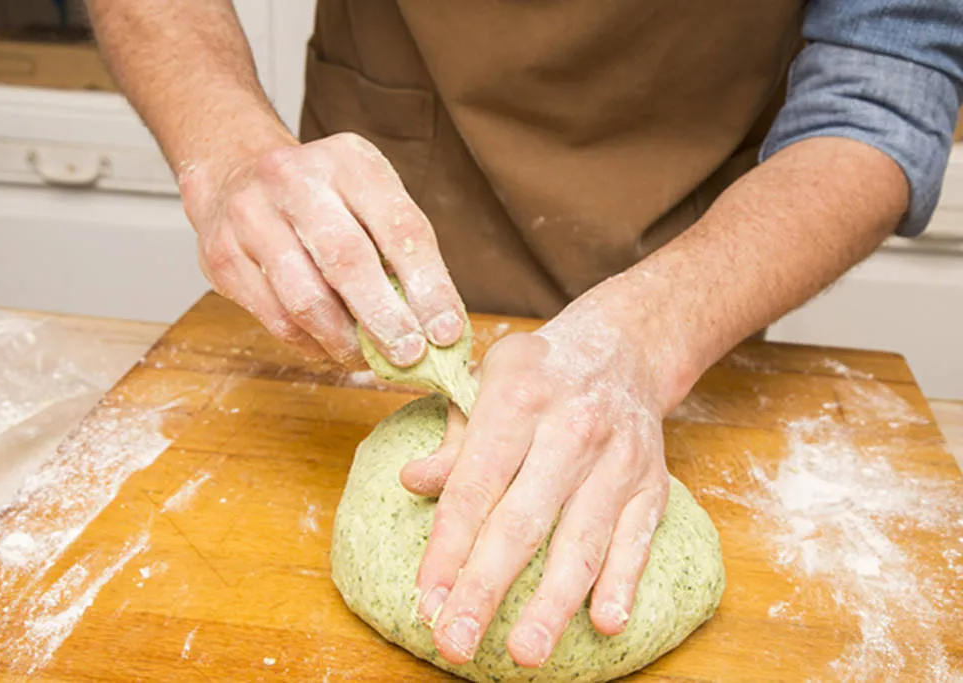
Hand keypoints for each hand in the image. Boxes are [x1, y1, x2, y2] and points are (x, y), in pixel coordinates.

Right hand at [179, 130, 464, 366]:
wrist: (232, 174)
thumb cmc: (320, 197)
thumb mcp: (366, 197)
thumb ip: (399, 252)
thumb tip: (438, 326)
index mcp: (348, 161)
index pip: (400, 227)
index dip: (429, 286)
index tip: (447, 331)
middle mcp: (295, 180)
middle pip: (348, 261)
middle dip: (386, 319)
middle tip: (411, 356)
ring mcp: (251, 216)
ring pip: (306, 298)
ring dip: (346, 341)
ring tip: (371, 360)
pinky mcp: (223, 255)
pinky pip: (276, 318)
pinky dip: (312, 345)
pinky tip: (333, 350)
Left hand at [400, 293, 672, 666]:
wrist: (623, 348)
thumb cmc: (538, 373)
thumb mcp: (485, 381)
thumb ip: (454, 438)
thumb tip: (413, 482)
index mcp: (516, 399)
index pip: (474, 485)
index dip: (447, 548)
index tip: (427, 600)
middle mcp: (569, 429)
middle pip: (522, 521)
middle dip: (486, 587)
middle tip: (457, 642)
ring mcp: (616, 459)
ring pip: (581, 540)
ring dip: (553, 602)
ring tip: (524, 652)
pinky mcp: (651, 482)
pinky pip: (636, 538)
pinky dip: (623, 580)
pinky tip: (605, 622)